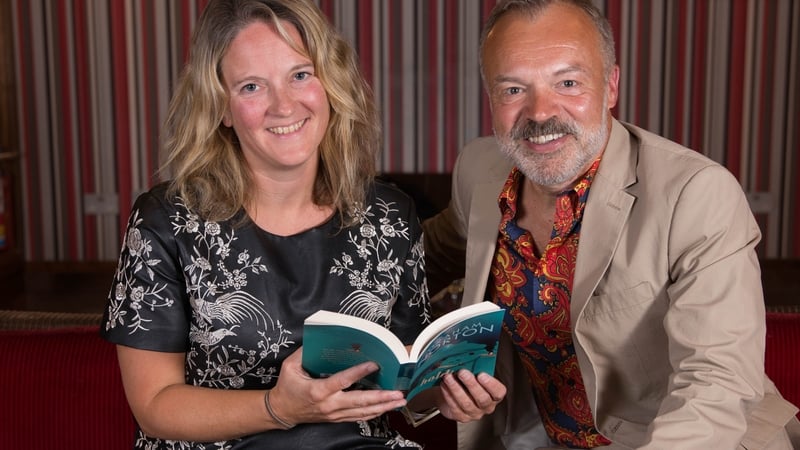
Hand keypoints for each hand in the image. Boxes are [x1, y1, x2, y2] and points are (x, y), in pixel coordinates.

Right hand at [267, 347, 406, 425]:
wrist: (282, 411)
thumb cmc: (287, 387)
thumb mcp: (290, 366)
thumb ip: (304, 352)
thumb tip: (319, 338)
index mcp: (318, 390)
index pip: (343, 380)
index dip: (359, 372)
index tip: (374, 364)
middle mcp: (329, 404)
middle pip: (360, 402)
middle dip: (381, 398)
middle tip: (398, 393)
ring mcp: (335, 414)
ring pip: (363, 412)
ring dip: (383, 407)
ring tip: (399, 400)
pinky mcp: (337, 418)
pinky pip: (359, 417)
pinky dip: (374, 413)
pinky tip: (386, 408)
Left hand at [437, 370, 505, 421]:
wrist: (452, 393)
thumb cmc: (466, 382)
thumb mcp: (474, 375)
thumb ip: (476, 369)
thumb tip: (469, 359)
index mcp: (494, 395)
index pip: (498, 392)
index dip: (491, 384)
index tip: (481, 374)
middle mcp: (486, 406)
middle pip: (482, 398)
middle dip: (471, 384)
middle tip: (462, 372)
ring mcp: (474, 413)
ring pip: (466, 403)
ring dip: (456, 389)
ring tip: (448, 377)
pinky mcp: (461, 417)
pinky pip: (455, 407)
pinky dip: (448, 395)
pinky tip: (444, 386)